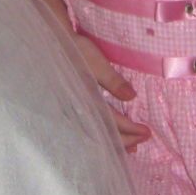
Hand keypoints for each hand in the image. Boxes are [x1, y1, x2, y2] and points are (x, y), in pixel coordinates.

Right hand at [73, 35, 150, 151]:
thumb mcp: (96, 62)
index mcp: (87, 100)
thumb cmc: (74, 50)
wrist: (49, 45)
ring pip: (95, 134)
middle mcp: (79, 110)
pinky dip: (101, 136)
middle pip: (104, 132)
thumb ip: (113, 80)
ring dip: (114, 142)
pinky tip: (108, 137)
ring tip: (130, 149)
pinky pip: (88, 129)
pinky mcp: (69, 108)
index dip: (131, 129)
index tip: (146, 132)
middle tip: (144, 140)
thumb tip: (131, 97)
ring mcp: (72, 111)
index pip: (113, 121)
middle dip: (125, 139)